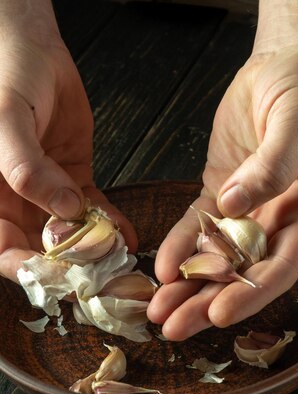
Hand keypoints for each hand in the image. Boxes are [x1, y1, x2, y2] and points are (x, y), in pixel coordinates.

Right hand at [0, 22, 136, 281]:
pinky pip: (94, 212)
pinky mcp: (74, 182)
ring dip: (96, 253)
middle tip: (102, 281)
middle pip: (41, 252)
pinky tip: (127, 237)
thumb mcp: (5, 121)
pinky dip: (111, 226)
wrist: (32, 50)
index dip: (27, 269)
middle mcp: (16, 205)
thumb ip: (25, 168)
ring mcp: (47, 196)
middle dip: (71, 270)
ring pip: (71, 237)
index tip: (59, 279)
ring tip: (120, 265)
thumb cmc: (5, 79)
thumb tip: (63, 212)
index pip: (3, 249)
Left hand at [147, 46, 297, 339]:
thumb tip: (236, 207)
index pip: (286, 262)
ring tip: (160, 313)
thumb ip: (273, 167)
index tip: (220, 314)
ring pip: (219, 256)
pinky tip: (162, 268)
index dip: (253, 292)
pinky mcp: (224, 192)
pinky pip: (199, 224)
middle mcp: (284, 218)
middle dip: (210, 302)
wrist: (289, 64)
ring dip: (189, 285)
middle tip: (175, 329)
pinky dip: (181, 246)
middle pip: (246, 271)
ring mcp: (251, 209)